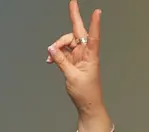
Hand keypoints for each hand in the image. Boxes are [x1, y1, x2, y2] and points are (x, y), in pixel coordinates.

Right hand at [45, 2, 105, 116]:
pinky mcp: (73, 61)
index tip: (97, 12)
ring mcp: (79, 56)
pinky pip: (63, 51)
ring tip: (51, 57)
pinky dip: (56, 53)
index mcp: (91, 57)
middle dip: (74, 18)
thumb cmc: (85, 93)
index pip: (93, 37)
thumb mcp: (71, 76)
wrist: (87, 105)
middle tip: (72, 2)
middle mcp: (86, 54)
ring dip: (57, 46)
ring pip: (66, 42)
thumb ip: (61, 60)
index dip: (94, 24)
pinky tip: (51, 59)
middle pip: (76, 33)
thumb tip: (52, 47)